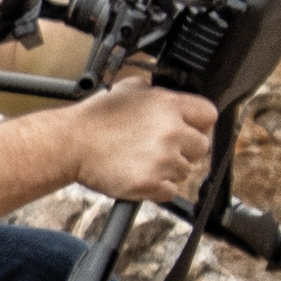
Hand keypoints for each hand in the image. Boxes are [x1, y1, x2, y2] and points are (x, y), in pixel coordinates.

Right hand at [66, 75, 215, 207]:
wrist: (72, 144)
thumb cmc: (96, 118)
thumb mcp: (129, 88)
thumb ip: (157, 92)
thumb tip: (170, 98)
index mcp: (169, 106)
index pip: (209, 115)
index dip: (200, 124)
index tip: (190, 130)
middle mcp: (171, 132)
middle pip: (202, 147)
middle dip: (185, 149)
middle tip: (161, 149)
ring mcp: (163, 160)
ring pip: (185, 171)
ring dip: (169, 170)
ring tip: (143, 161)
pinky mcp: (151, 184)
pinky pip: (170, 191)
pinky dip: (157, 188)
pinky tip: (140, 174)